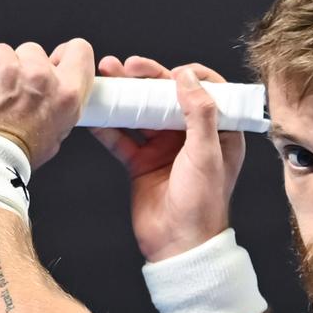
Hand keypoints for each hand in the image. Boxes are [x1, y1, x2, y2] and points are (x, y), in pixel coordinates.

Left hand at [0, 39, 93, 168]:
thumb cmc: (13, 155)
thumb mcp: (55, 135)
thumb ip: (58, 105)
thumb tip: (52, 91)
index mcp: (66, 95)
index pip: (79, 51)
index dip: (66, 55)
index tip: (55, 61)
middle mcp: (39, 76)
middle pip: (34, 52)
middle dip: (24, 67)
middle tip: (13, 94)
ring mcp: (7, 67)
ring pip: (2, 52)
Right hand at [91, 55, 245, 262]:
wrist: (178, 246)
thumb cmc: (202, 206)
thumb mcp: (207, 154)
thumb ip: (200, 113)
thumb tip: (187, 76)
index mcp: (218, 133)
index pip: (207, 91)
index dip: (189, 75)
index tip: (172, 71)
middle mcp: (191, 137)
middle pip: (168, 96)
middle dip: (146, 77)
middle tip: (127, 66)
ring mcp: (164, 148)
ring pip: (141, 112)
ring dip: (123, 94)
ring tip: (105, 76)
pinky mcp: (141, 162)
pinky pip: (121, 137)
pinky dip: (107, 124)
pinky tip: (93, 111)